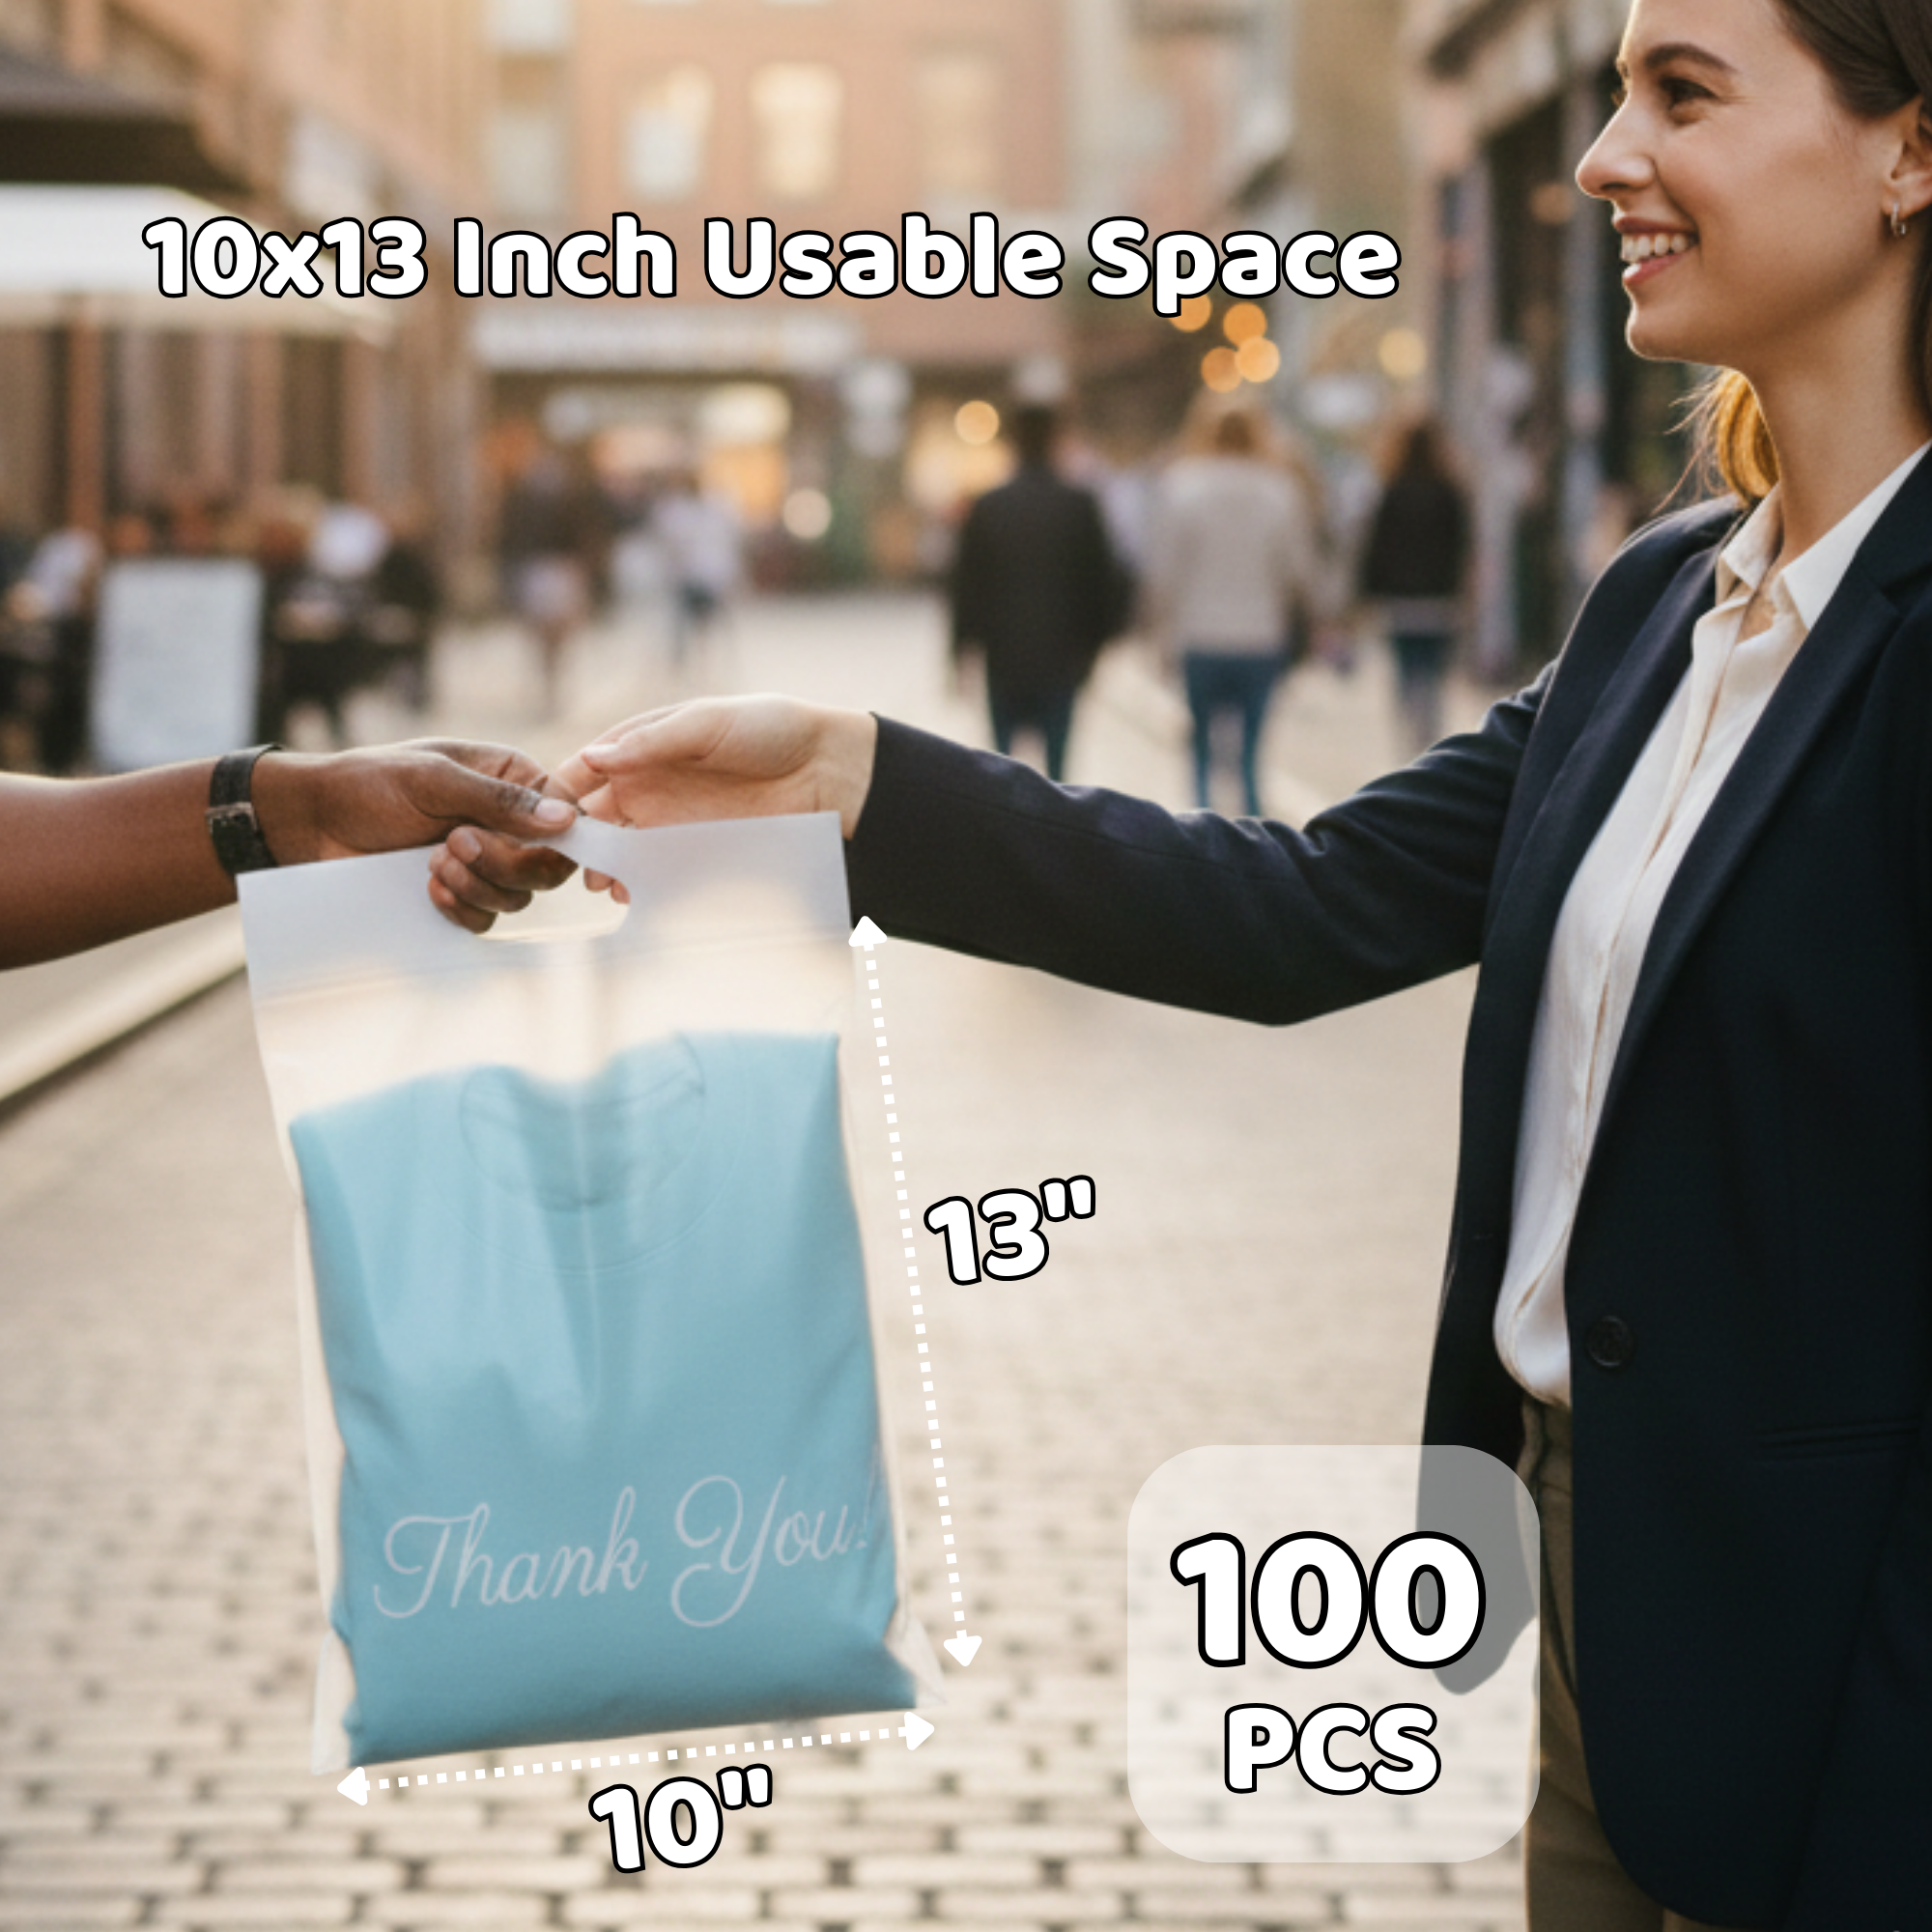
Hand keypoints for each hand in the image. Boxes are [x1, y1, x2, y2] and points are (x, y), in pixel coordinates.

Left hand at [251, 740, 579, 934]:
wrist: (313, 821)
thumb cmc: (367, 784)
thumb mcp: (433, 780)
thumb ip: (500, 801)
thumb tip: (565, 821)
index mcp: (511, 780)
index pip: (569, 817)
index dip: (561, 840)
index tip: (525, 845)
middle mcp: (507, 822)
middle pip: (551, 866)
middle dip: (505, 865)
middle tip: (455, 843)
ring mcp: (486, 861)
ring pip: (520, 897)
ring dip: (476, 885)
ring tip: (431, 862)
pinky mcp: (461, 893)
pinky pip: (487, 919)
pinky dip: (461, 909)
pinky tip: (427, 888)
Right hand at [425, 697, 875, 908]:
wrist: (829, 769)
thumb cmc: (769, 729)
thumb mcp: (706, 723)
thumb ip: (651, 742)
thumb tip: (594, 757)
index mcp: (640, 749)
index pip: (581, 774)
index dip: (557, 796)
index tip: (539, 819)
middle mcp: (647, 788)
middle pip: (592, 820)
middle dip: (573, 842)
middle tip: (561, 863)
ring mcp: (670, 824)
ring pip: (619, 853)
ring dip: (603, 869)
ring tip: (598, 884)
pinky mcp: (697, 854)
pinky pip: (657, 875)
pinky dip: (640, 887)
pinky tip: (631, 896)